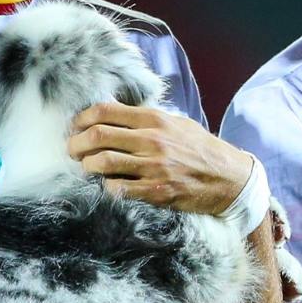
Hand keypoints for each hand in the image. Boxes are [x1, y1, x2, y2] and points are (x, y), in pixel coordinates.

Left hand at [68, 101, 251, 213]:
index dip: (83, 118)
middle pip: (99, 135)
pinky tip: (107, 187)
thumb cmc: (201, 149)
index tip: (76, 127)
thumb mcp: (178, 123)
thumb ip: (148, 119)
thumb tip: (115, 114)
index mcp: (156, 119)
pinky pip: (119, 189)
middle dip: (76, 143)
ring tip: (86, 168)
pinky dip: (106, 188)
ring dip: (87, 166)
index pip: (106, 111)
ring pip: (103, 162)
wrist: (230, 178)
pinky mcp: (158, 191)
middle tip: (71, 150)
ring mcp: (155, 166)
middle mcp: (153, 139)